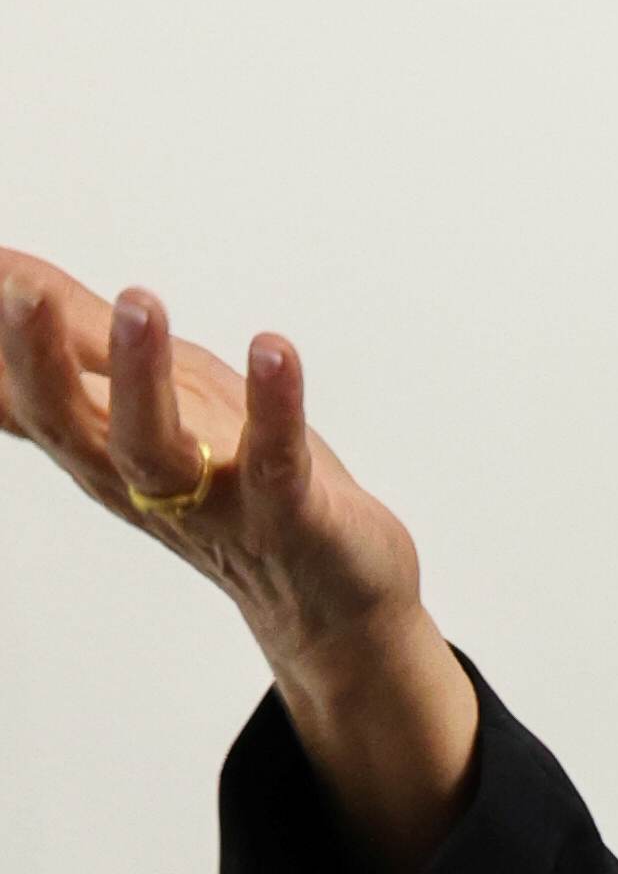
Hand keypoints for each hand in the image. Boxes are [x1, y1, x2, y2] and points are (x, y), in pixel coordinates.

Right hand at [0, 250, 478, 873]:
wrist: (329, 600)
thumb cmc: (230, 481)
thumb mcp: (149, 394)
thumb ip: (77, 340)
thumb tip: (2, 273)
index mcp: (98, 447)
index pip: (22, 399)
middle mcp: (136, 479)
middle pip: (65, 422)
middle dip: (35, 356)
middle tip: (18, 291)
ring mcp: (208, 503)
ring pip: (152, 447)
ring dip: (142, 374)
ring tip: (137, 300)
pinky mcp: (284, 517)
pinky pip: (272, 461)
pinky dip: (272, 406)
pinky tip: (273, 347)